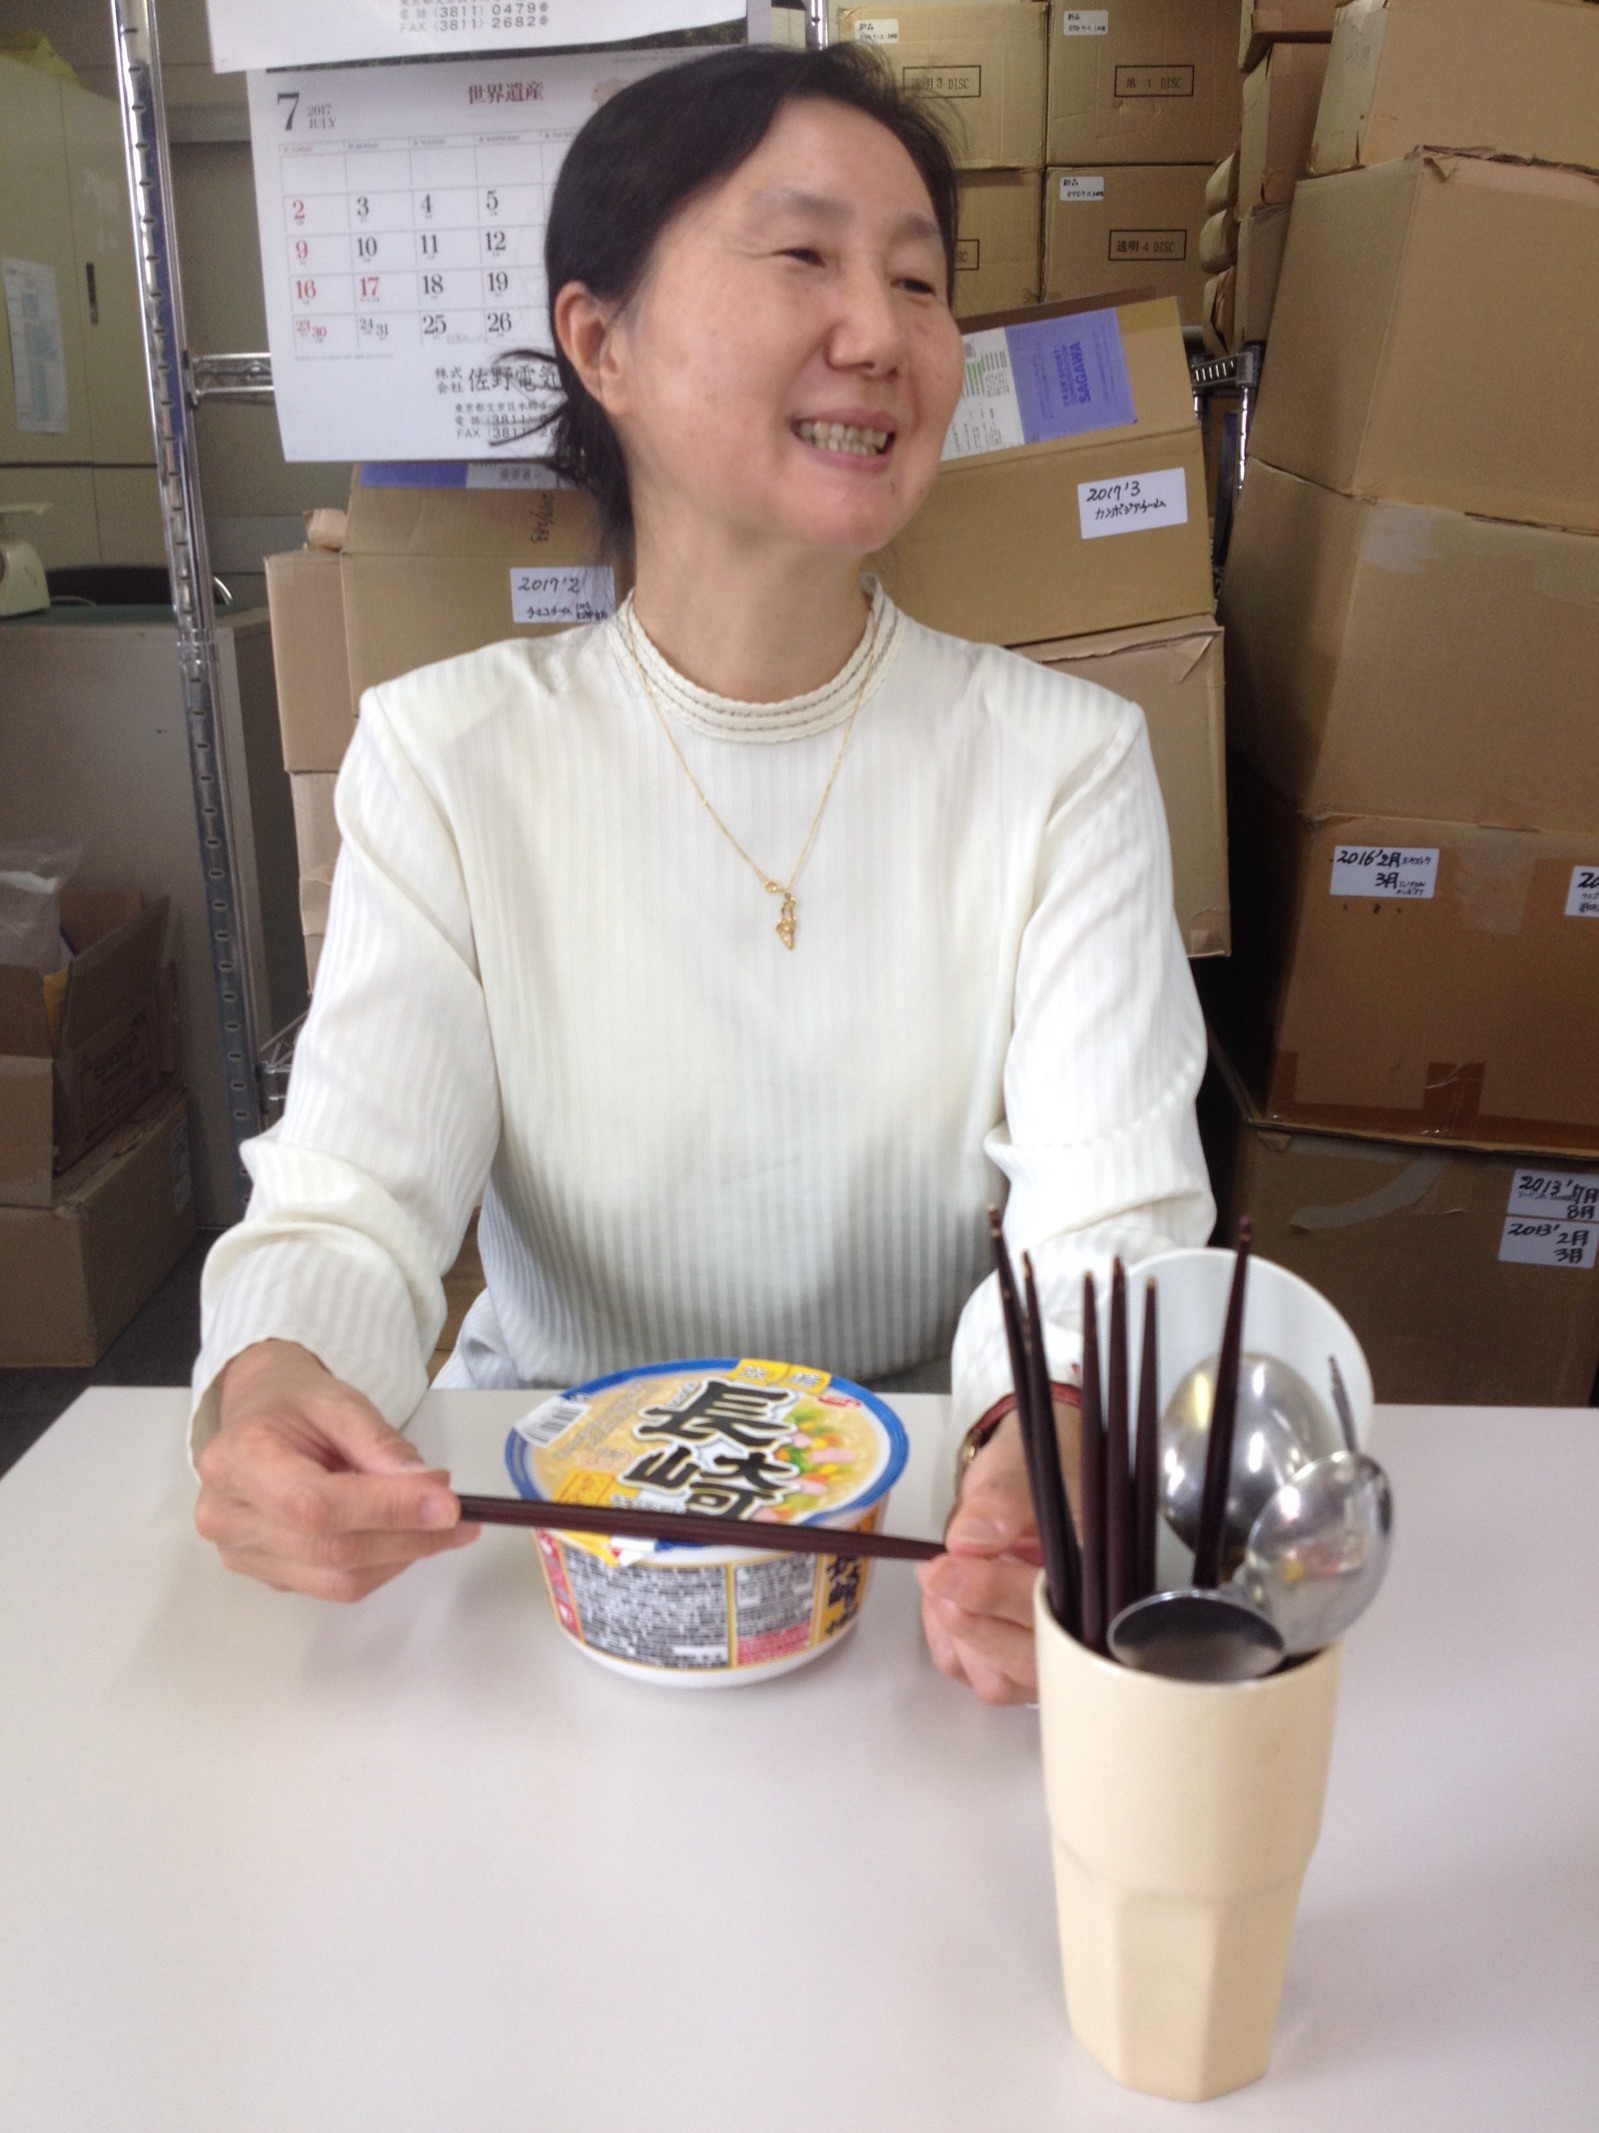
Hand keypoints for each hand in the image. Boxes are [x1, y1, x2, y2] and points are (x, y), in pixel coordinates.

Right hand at [195, 1339, 477, 1600]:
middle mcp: (228, 1516)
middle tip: (461, 1517)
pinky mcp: (265, 1576)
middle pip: (331, 1550)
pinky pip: (332, 1587)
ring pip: (337, 1580)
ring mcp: (241, 1554)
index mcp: (239, 1459)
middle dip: (408, 1537)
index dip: (386, 1510)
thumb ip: (382, 1446)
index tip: (448, 1504)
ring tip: (441, 1527)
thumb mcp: (341, 1403)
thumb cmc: (297, 1405)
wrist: (259, 1416)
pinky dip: (380, 1566)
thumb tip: (432, 1490)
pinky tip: (402, 1537)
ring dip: (401, 1557)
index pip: (316, 1504)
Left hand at [915, 1393, 1080, 1705]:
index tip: (948, 1568)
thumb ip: (1001, 1501)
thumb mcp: (1017, 1471)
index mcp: (1096, 1579)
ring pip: (996, 1680)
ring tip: (941, 1577)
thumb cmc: (1033, 1479)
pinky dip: (945, 1639)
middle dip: (972, 1621)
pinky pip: (970, 1672)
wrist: (1023, 1485)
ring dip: (956, 1632)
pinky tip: (942, 1597)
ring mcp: (1045, 1652)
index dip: (997, 1596)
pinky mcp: (1010, 1660)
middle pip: (1028, 1663)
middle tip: (935, 1572)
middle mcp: (1078, 1628)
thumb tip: (972, 1538)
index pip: (1055, 1611)